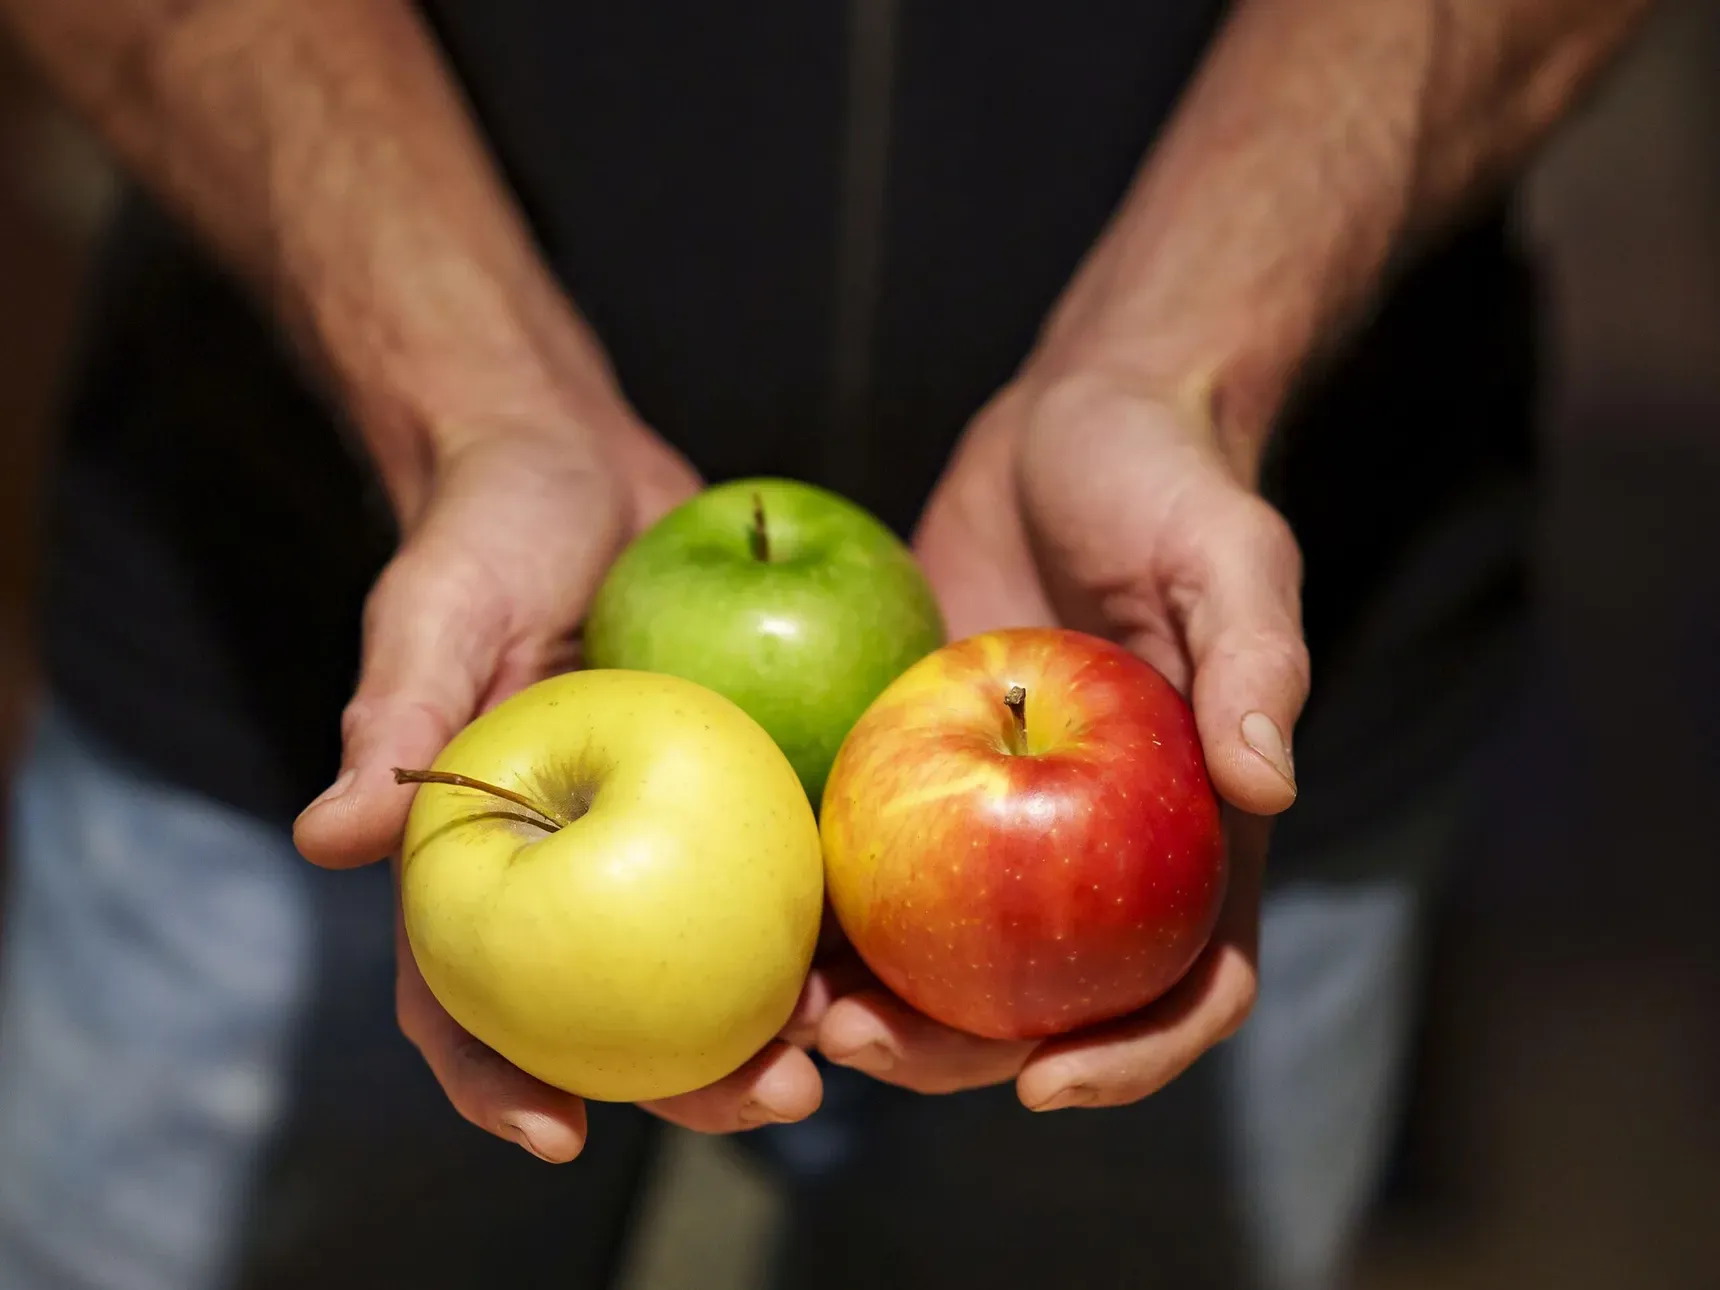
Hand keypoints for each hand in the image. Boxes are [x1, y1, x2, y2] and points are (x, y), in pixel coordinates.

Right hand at [293, 403, 824, 1159]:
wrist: (581, 460)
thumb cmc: (487, 531)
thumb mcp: (439, 613)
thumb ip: (399, 718)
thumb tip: (322, 838)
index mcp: (483, 857)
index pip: (465, 995)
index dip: (498, 1080)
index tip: (560, 1135)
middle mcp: (579, 867)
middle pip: (623, 1012)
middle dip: (696, 1082)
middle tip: (775, 1097)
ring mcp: (671, 834)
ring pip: (725, 961)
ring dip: (786, 1017)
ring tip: (851, 1040)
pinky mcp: (748, 786)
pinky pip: (792, 859)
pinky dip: (837, 907)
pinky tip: (893, 935)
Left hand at [813, 370, 1308, 1109]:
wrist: (1070, 415)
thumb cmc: (1167, 477)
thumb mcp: (1226, 552)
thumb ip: (1254, 662)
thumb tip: (1267, 787)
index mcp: (1194, 833)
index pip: (1191, 984)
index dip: (1134, 1057)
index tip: (1046, 1084)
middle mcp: (1099, 852)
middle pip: (1040, 1004)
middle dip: (953, 1053)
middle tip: (854, 1042)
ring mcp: (1001, 820)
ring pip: (940, 961)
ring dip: (869, 1008)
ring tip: (780, 1014)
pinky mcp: (915, 767)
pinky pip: (871, 863)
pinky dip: (819, 910)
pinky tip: (748, 911)